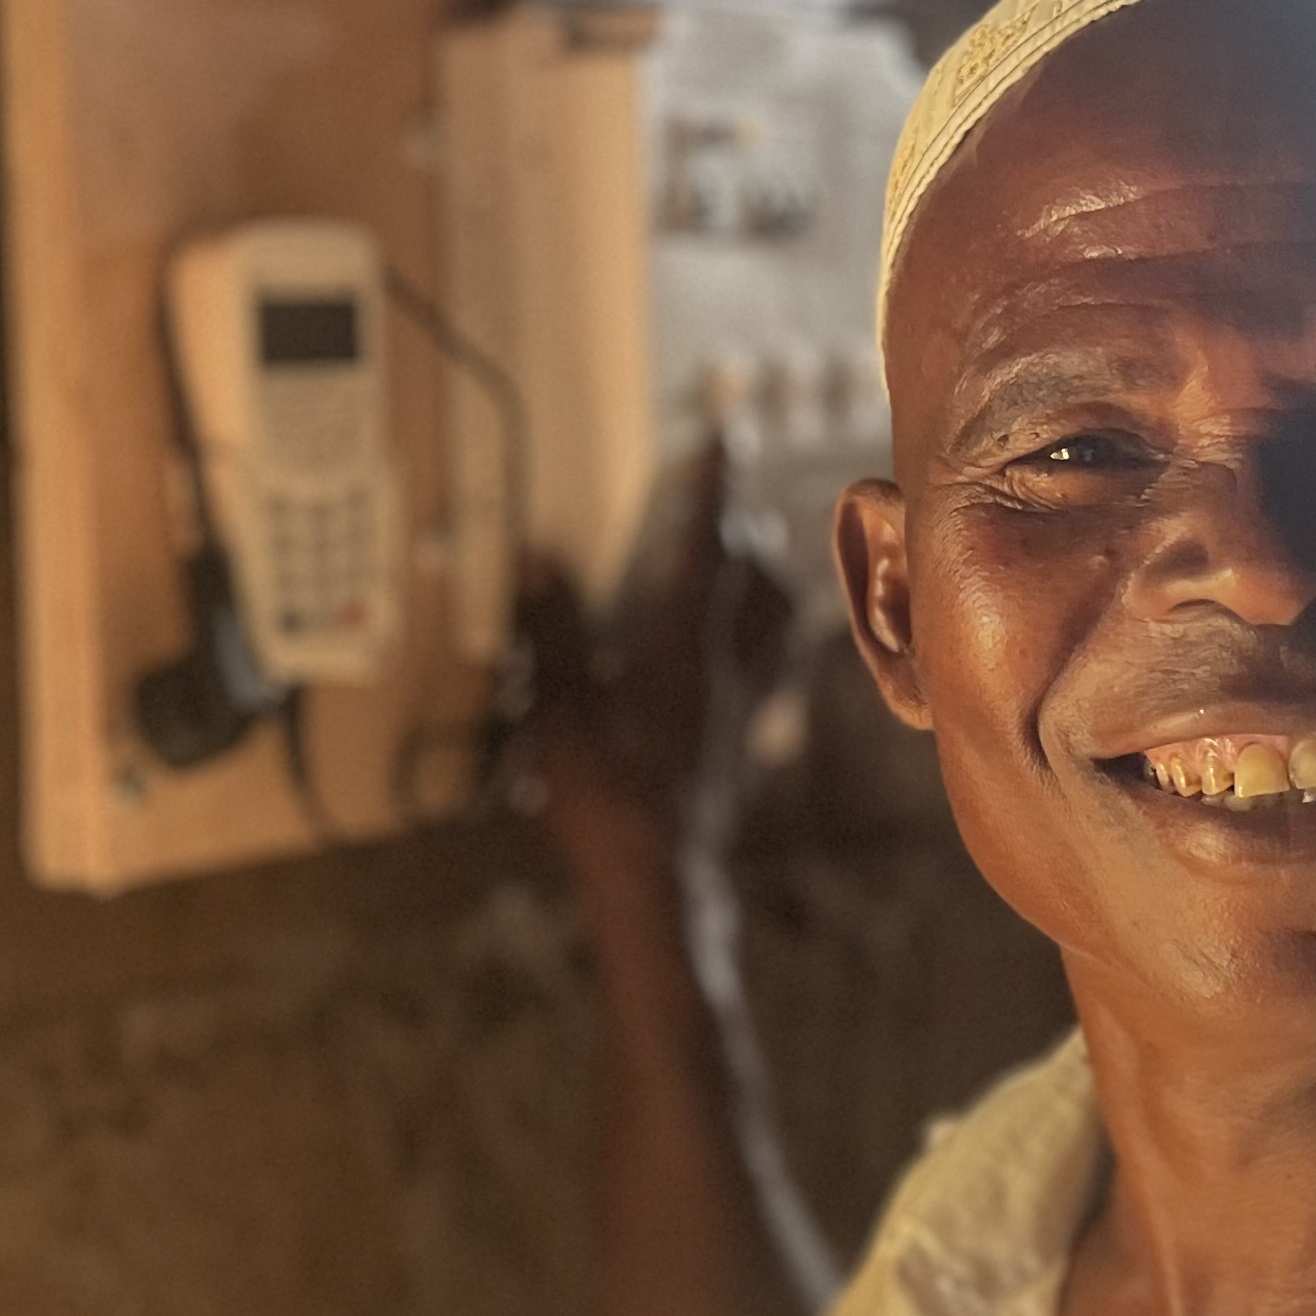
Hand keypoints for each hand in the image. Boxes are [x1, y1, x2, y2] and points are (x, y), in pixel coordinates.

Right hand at [517, 448, 797, 892]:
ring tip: (743, 556)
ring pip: (775, 618)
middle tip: (718, 498)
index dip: (713, 488)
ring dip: (762, 577)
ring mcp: (742, 702)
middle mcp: (723, 667)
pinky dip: (766, 634)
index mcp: (678, 648)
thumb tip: (540, 564)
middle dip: (737, 528)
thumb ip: (553, 635)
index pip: (704, 547)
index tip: (723, 438)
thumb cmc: (608, 803)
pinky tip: (750, 642)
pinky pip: (771, 665)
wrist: (659, 877)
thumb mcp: (560, 715)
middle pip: (752, 574)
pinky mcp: (744, 735)